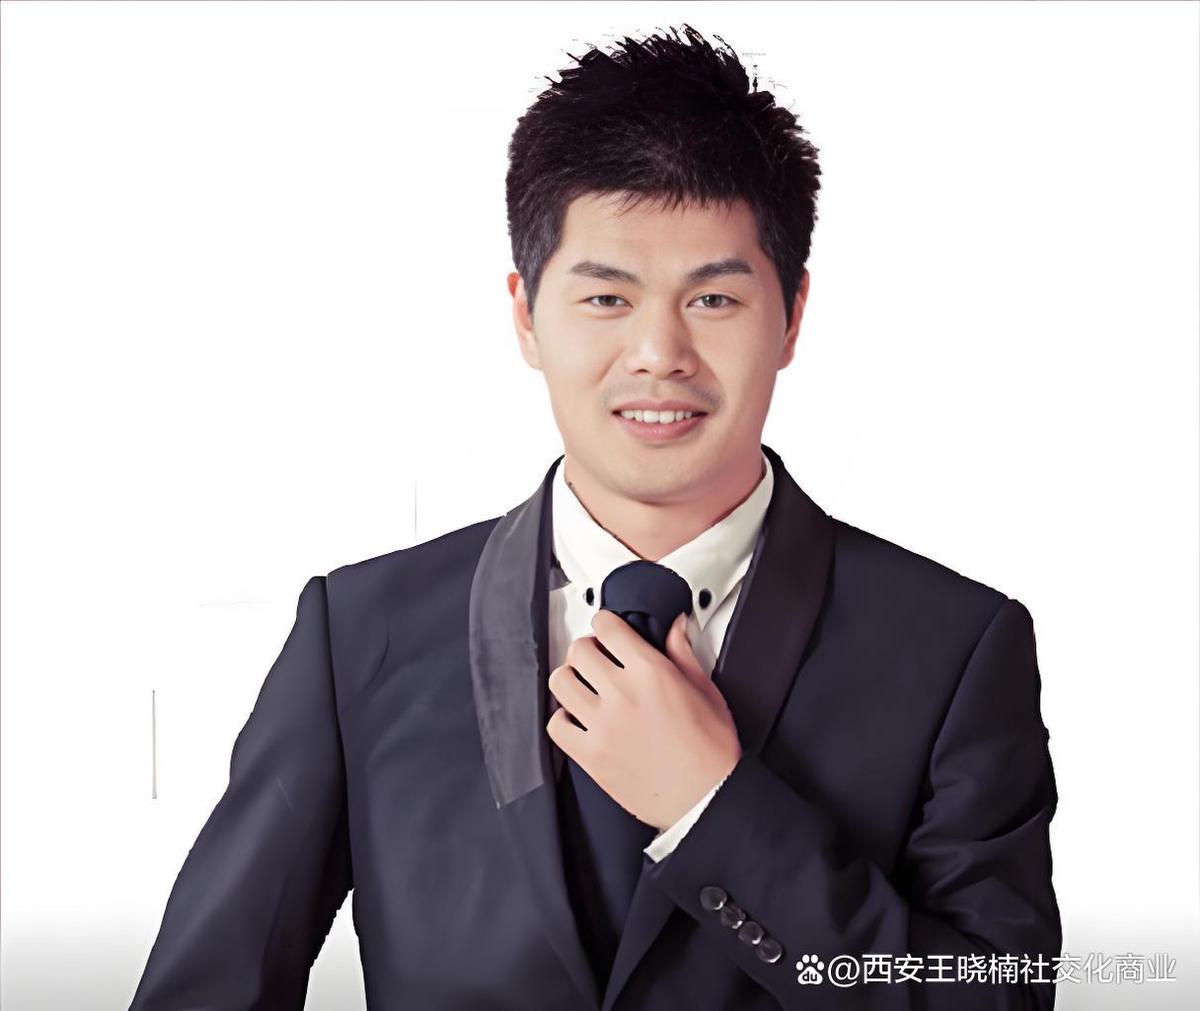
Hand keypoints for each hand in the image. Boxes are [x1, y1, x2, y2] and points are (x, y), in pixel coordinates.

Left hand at [546, 609, 742, 830]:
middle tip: (597, 658)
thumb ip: (683, 655)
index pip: (607, 628)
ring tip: (584, 686)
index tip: (606, 629)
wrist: (706, 799)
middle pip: (579, 650)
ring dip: (571, 678)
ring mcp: (602, 725)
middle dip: (588, 649)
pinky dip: (562, 717)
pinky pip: (556, 725)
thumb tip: (675, 628)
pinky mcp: (590, 754)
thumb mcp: (706, 692)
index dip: (605, 623)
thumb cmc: (710, 752)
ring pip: (561, 682)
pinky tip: (578, 718)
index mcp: (650, 673)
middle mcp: (621, 694)